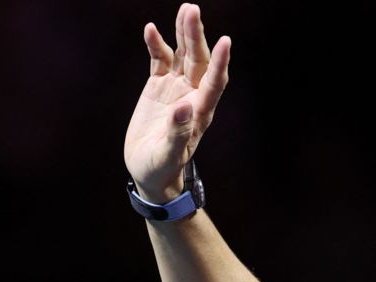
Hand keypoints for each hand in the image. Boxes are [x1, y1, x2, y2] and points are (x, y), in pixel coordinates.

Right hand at [124, 3, 230, 202]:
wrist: (149, 171)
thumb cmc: (162, 168)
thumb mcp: (169, 155)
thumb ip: (177, 132)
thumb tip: (183, 107)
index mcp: (200, 112)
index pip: (215, 82)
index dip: (220, 62)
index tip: (226, 41)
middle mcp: (192, 95)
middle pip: (199, 61)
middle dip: (197, 36)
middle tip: (192, 10)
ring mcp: (176, 88)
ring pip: (183, 55)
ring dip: (184, 34)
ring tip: (186, 10)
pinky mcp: (158, 86)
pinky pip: (160, 60)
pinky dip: (156, 45)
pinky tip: (151, 29)